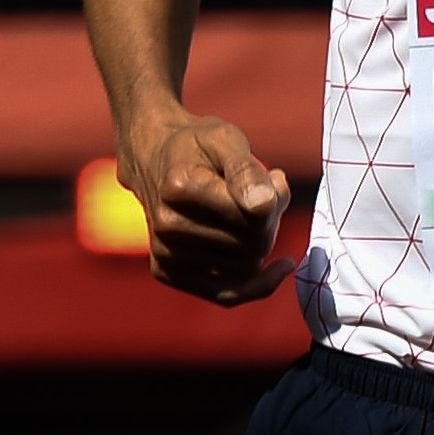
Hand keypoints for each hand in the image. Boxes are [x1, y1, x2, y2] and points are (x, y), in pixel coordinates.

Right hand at [122, 109, 293, 302]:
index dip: (277, 197)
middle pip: (253, 244)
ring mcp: (164, 252)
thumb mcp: (226, 140)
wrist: (154, 159)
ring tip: (250, 214)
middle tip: (263, 196)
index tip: (275, 178)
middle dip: (271, 222)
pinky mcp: (167, 272)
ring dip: (261, 243)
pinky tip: (278, 267)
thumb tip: (263, 207)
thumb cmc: (199, 147)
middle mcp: (166, 225)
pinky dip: (257, 284)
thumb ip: (247, 170)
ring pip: (246, 267)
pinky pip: (225, 294)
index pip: (256, 214)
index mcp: (178, 187)